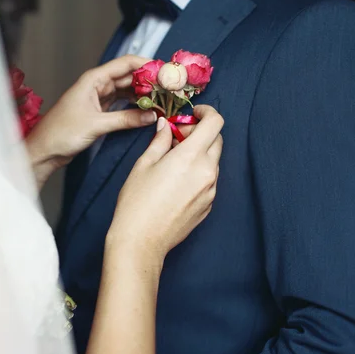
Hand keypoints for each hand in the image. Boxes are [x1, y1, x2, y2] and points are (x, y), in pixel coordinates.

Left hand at [26, 55, 154, 187]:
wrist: (44, 150)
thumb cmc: (62, 132)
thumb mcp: (97, 124)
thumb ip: (126, 119)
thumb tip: (152, 115)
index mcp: (94, 79)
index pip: (126, 64)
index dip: (147, 65)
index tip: (166, 72)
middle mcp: (98, 85)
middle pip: (129, 77)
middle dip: (150, 81)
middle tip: (170, 89)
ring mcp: (99, 98)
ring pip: (127, 91)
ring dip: (144, 94)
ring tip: (163, 99)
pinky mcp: (100, 111)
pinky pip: (122, 104)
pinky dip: (135, 106)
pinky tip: (148, 110)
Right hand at [106, 105, 223, 268]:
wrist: (141, 241)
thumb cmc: (137, 202)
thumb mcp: (144, 164)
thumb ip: (160, 140)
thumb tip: (165, 125)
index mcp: (191, 157)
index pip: (215, 123)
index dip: (207, 112)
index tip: (193, 114)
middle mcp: (207, 172)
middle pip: (217, 140)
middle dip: (200, 133)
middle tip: (178, 138)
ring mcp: (211, 190)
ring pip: (213, 161)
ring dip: (200, 154)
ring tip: (174, 162)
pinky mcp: (209, 205)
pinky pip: (210, 180)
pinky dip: (199, 173)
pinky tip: (178, 182)